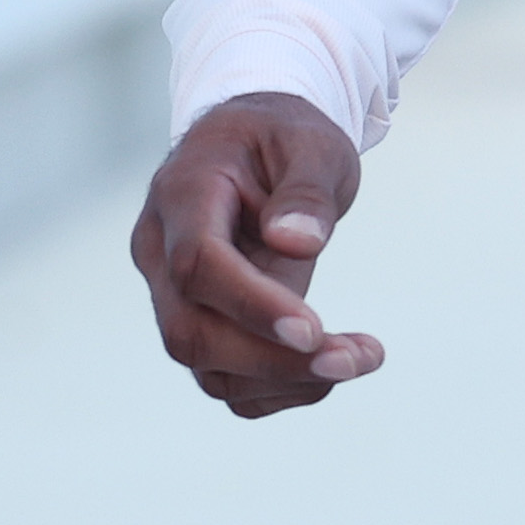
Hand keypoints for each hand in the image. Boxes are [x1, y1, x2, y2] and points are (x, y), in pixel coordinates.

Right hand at [131, 91, 383, 419]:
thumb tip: (298, 243)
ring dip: (287, 380)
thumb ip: (306, 188)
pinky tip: (335, 363)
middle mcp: (161, 251)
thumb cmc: (282, 138)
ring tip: (363, 356)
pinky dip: (280, 387)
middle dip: (274, 360)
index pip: (197, 264)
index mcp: (182, 194)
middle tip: (355, 358)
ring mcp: (172, 294)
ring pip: (207, 367)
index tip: (314, 329)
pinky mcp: (200, 321)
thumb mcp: (311, 141)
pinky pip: (226, 377)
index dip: (250, 304)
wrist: (253, 144)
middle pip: (191, 332)